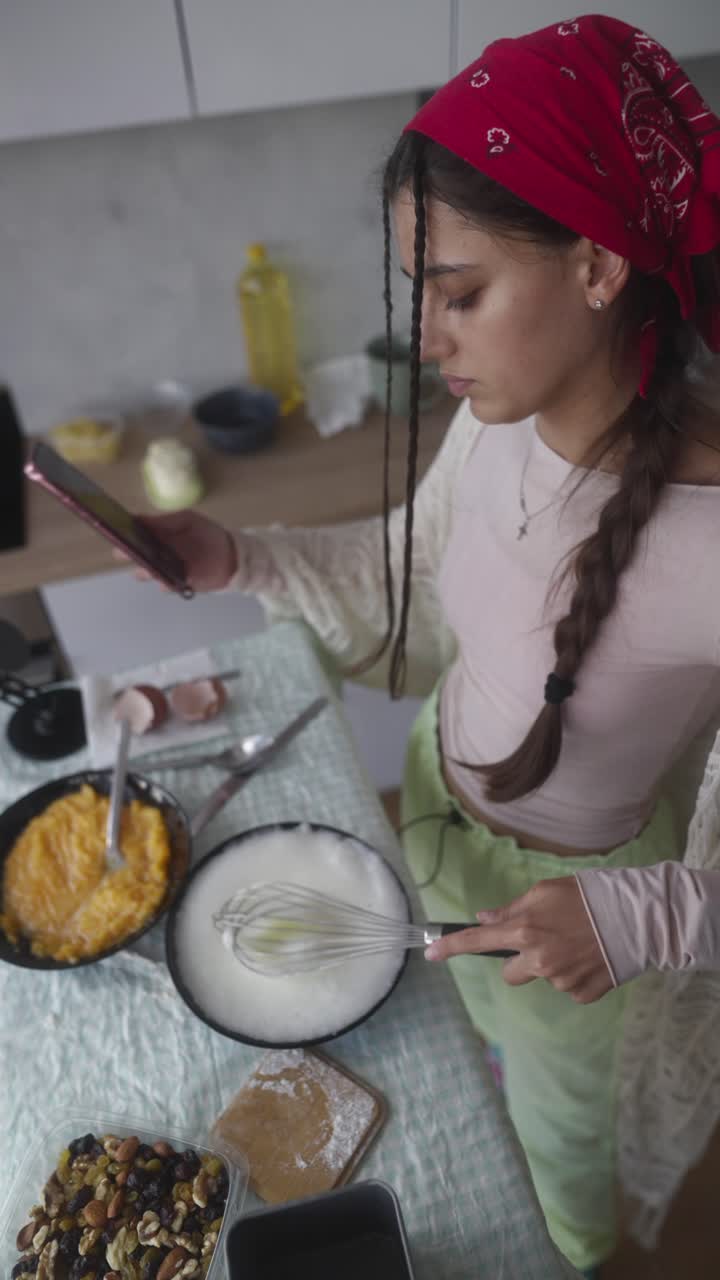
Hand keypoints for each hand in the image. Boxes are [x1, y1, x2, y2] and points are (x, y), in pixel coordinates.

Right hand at [113, 511, 237, 591]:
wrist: (231, 554)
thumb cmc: (207, 534)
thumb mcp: (187, 520)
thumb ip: (164, 521)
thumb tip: (139, 519)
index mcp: (157, 536)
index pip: (133, 535)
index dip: (123, 534)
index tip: (117, 531)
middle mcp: (157, 554)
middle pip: (135, 556)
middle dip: (129, 553)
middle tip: (126, 550)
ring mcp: (166, 570)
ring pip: (146, 573)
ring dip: (145, 569)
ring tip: (148, 565)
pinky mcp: (178, 584)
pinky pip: (165, 586)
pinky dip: (165, 583)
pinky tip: (167, 579)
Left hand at [425, 877, 613, 1003]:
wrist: (637, 919)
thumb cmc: (589, 897)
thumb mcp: (546, 891)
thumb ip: (512, 908)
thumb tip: (486, 918)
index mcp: (525, 930)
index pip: (477, 941)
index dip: (450, 947)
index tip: (429, 953)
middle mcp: (538, 960)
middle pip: (509, 974)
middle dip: (519, 961)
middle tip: (542, 941)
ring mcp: (560, 981)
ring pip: (542, 978)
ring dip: (551, 964)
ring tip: (578, 943)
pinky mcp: (581, 994)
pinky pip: (566, 987)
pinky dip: (574, 975)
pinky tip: (591, 957)